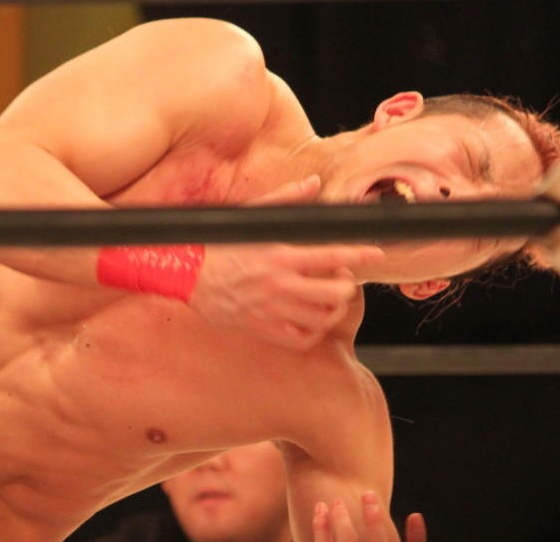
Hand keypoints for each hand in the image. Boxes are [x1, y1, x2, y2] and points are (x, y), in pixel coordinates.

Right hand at [189, 175, 384, 349]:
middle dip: (346, 286)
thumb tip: (315, 184)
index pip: (333, 255)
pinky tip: (311, 320)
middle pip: (335, 293)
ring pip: (322, 318)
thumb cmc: (218, 245)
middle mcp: (279, 285)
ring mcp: (271, 310)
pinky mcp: (261, 328)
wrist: (185, 275)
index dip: (360, 254)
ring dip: (332, 309)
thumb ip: (286, 201)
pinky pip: (300, 338)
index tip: (375, 253)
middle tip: (341, 279)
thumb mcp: (251, 218)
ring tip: (329, 300)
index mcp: (280, 255)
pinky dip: (313, 332)